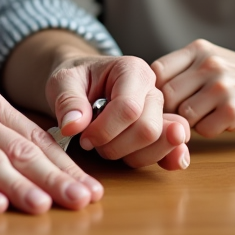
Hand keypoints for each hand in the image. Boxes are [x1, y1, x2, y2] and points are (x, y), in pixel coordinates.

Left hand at [45, 54, 190, 169]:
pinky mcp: (161, 130)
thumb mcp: (62, 82)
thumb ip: (67, 101)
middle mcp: (152, 88)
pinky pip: (172, 147)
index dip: (104, 130)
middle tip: (93, 143)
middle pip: (147, 128)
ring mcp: (160, 110)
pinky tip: (170, 164)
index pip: (128, 108)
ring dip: (128, 155)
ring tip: (107, 146)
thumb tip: (73, 126)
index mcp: (132, 70)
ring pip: (158, 142)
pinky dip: (168, 157)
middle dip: (116, 145)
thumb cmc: (75, 80)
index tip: (83, 137)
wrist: (82, 84)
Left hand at [153, 40, 234, 135]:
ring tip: (207, 115)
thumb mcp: (214, 59)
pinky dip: (209, 130)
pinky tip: (222, 121)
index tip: (162, 99)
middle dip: (171, 110)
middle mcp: (209, 65)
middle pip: (166, 95)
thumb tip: (145, 89)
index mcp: (200, 49)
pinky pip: (203, 130)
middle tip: (183, 114)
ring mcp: (221, 88)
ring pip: (183, 115)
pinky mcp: (233, 111)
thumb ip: (184, 68)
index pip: (157, 70)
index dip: (154, 89)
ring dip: (190, 122)